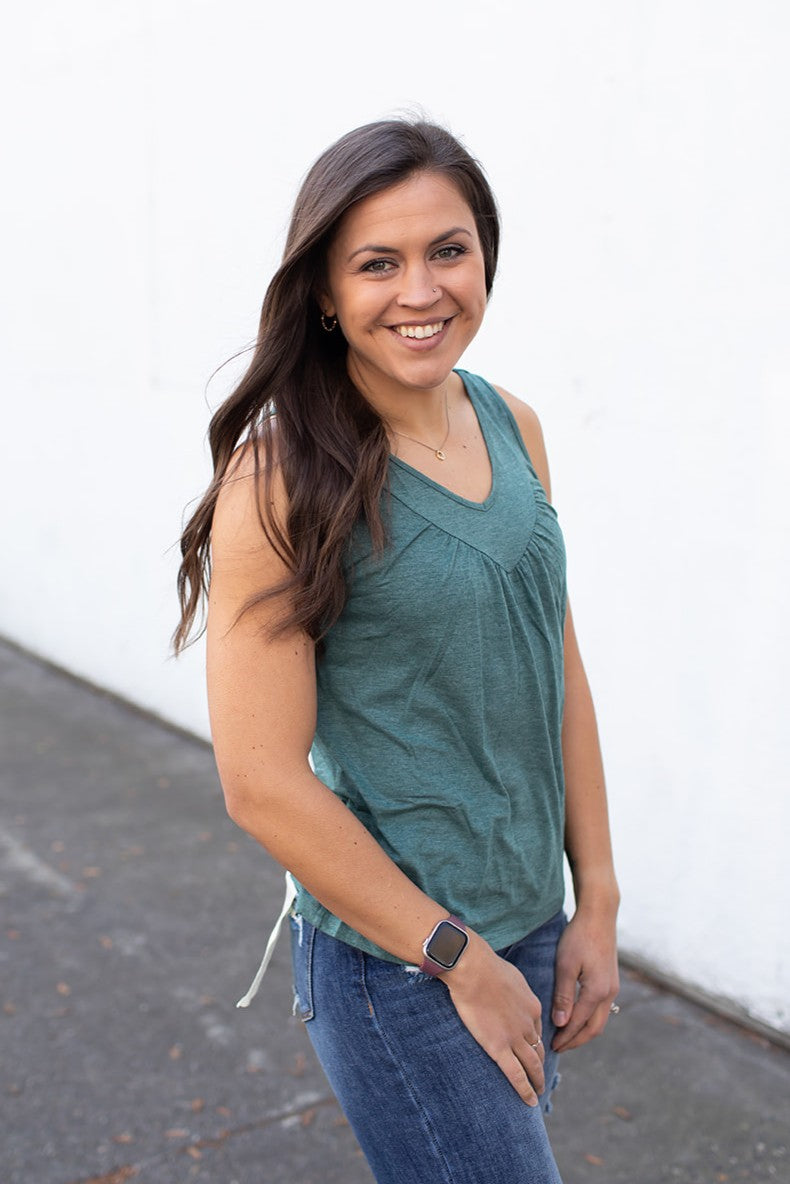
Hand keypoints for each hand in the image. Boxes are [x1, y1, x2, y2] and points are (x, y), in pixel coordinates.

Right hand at [443, 935, 545, 1105]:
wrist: (474, 969)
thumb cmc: (486, 967)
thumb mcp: (510, 976)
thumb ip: (514, 990)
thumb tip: (509, 991)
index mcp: (532, 1006)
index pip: (537, 1030)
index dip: (536, 1042)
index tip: (534, 1051)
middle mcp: (529, 1024)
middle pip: (538, 1050)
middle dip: (541, 1065)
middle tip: (541, 1077)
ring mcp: (515, 1037)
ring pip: (531, 1065)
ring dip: (537, 1080)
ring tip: (538, 1092)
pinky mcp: (499, 1047)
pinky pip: (516, 1075)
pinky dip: (525, 1090)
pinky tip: (530, 1101)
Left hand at [551, 907, 618, 1051]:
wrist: (599, 916)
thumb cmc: (578, 937)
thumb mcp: (565, 965)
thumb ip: (563, 996)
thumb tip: (561, 1023)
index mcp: (597, 992)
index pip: (578, 1024)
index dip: (565, 1037)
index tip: (551, 1046)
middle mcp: (609, 993)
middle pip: (594, 1029)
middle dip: (576, 1040)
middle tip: (558, 1048)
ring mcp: (612, 988)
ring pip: (599, 1020)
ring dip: (583, 1031)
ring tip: (566, 1037)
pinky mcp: (611, 981)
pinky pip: (601, 1009)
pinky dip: (589, 1019)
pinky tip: (576, 1018)